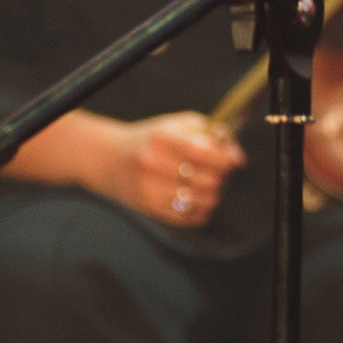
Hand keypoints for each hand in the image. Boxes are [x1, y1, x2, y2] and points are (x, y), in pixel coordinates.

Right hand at [11, 108, 243, 227]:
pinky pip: (187, 217)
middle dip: (220, 176)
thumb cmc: (149, 139)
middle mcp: (154, 163)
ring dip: (213, 195)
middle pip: (207, 179)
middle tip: (217, 172)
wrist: (107, 158)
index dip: (227, 159)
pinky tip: (197, 201)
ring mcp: (149, 189)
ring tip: (208, 186)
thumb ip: (211, 133)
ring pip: (201, 200)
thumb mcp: (177, 124)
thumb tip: (236, 155)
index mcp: (162, 137)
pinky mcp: (148, 209)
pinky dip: (200, 211)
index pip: (205, 153)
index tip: (234, 160)